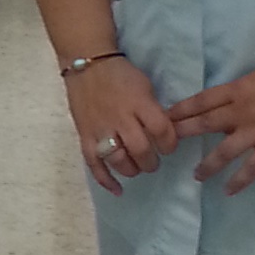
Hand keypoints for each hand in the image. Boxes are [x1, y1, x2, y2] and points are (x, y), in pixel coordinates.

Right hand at [65, 56, 178, 195]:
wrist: (86, 63)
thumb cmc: (120, 74)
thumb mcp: (144, 85)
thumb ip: (153, 110)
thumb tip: (164, 133)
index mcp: (138, 103)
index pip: (161, 130)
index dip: (170, 143)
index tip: (168, 145)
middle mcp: (120, 118)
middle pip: (141, 149)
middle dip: (151, 161)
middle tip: (152, 160)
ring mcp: (100, 128)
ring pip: (118, 160)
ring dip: (132, 170)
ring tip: (136, 167)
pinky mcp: (85, 135)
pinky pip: (94, 163)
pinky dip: (106, 180)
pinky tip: (118, 190)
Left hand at [168, 61, 254, 195]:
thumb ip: (243, 91)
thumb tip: (229, 103)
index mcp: (238, 90)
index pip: (202, 100)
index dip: (182, 109)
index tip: (166, 116)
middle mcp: (241, 111)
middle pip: (205, 123)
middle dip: (183, 134)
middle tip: (165, 144)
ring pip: (223, 151)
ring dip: (207, 164)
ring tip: (196, 175)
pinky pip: (251, 168)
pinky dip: (239, 181)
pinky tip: (228, 191)